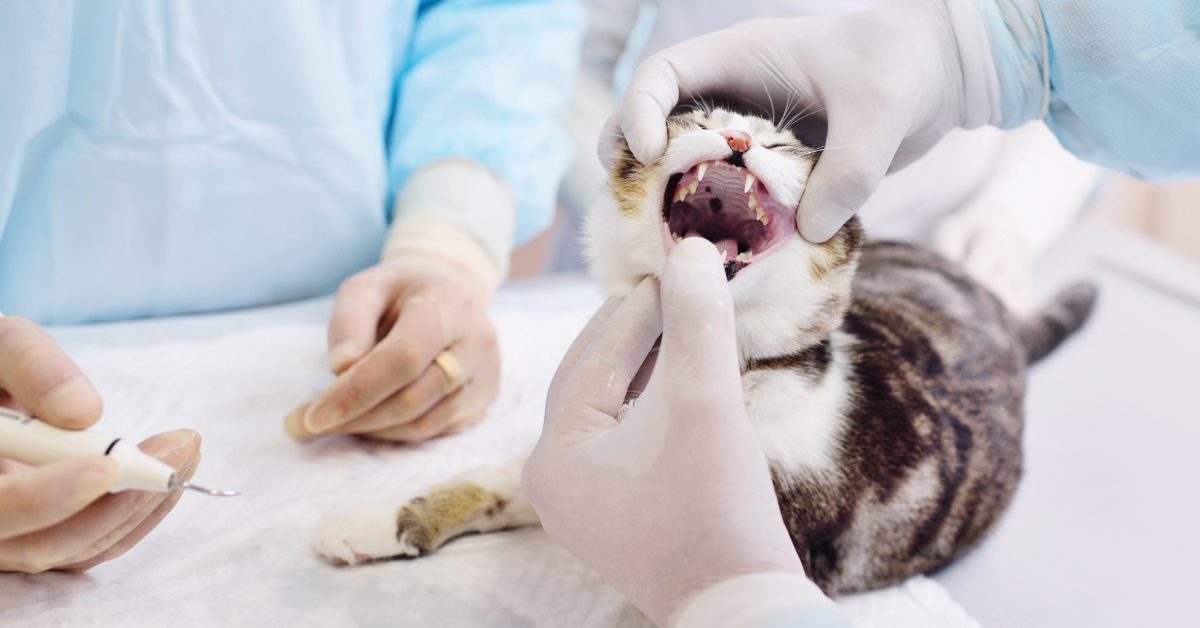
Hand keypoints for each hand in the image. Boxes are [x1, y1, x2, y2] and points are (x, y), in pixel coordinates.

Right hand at [0, 317, 199, 572]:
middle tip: (178, 451)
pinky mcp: (44, 534)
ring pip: (75, 548)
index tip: (104, 467)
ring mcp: (12, 536)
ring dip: (141, 505)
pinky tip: (174, 469)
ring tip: (187, 450)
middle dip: (118, 503)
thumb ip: (28, 365)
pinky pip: (91, 542)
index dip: (43, 499)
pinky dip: (138, 512)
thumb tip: (84, 413)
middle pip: (42, 544)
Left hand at [285, 255, 500, 441]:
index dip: (357, 391)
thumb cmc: (402, 291)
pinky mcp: (482, 401)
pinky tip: (366, 421)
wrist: (453, 292)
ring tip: (331, 423)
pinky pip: (433, 430)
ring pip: (423, 422)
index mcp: (448, 306)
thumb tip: (340, 369)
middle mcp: (476, 342)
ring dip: (370, 430)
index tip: (313, 415)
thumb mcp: (367, 287)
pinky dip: (393, 433)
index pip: (404, 358)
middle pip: (412, 397)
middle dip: (355, 417)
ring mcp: (485, 376)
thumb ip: (349, 322)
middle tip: (304, 425)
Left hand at [523, 239, 806, 624]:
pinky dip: (655, 402)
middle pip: (593, 378)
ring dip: (650, 362)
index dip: (639, 305)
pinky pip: (627, 438)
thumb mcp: (704, 401)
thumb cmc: (718, 506)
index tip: (675, 263)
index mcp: (553, 455)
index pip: (594, 357)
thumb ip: (696, 321)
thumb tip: (691, 249)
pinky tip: (687, 373)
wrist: (745, 605)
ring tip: (688, 318)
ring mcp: (583, 501)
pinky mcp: (617, 512)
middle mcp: (554, 479)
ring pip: (612, 406)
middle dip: (638, 330)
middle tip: (677, 283)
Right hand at [607, 0, 993, 241]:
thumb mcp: (881, 111)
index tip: (649, 156)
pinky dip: (715, 221)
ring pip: (685, 161)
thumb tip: (810, 231)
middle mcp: (732, 92)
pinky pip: (728, 192)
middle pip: (654, 121)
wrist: (942, 74)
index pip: (663, 74)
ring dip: (665, 198)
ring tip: (654, 240)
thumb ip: (849, 168)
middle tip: (624, 208)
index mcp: (740, 57)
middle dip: (630, 161)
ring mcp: (748, 131)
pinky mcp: (770, 167)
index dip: (641, 111)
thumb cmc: (906, 65)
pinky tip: (713, 256)